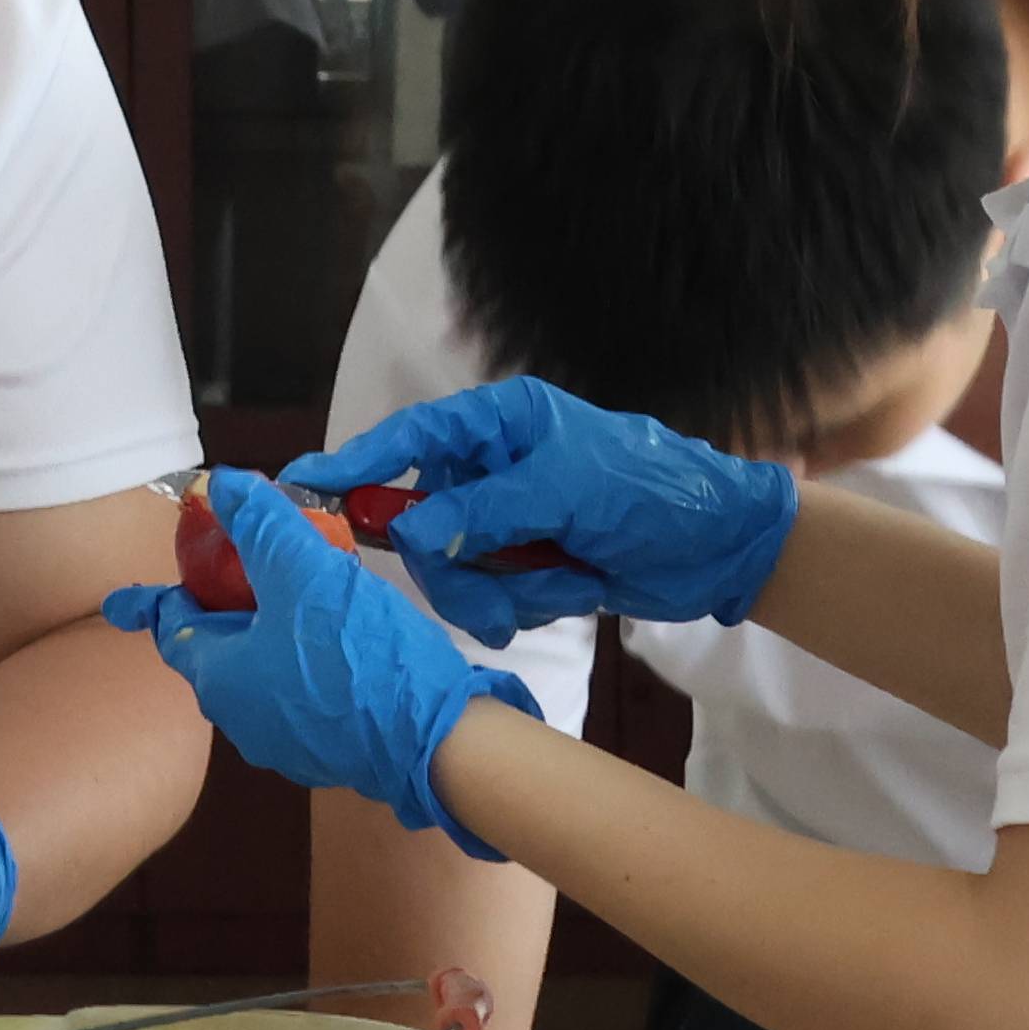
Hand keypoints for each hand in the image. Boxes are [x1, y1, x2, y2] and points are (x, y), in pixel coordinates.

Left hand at [107, 476, 528, 854]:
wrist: (437, 741)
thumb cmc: (357, 657)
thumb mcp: (304, 571)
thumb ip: (262, 525)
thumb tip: (224, 485)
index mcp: (218, 678)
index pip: (170, 629)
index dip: (155, 601)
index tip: (126, 599)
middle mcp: (240, 719)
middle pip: (216, 650)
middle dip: (222, 609)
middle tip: (236, 570)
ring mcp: (286, 742)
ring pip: (261, 671)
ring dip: (268, 632)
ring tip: (295, 593)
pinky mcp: (332, 750)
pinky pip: (302, 692)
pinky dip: (304, 659)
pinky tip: (338, 633)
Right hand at [303, 378, 798, 635]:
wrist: (724, 548)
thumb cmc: (654, 492)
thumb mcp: (567, 491)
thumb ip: (483, 510)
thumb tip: (410, 533)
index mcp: (502, 425)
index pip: (412, 438)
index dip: (355, 462)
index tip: (304, 487)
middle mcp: (497, 468)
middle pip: (422, 520)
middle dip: (452, 562)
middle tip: (488, 590)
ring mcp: (511, 520)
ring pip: (451, 567)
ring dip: (495, 591)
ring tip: (551, 591)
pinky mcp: (528, 564)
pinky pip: (488, 593)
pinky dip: (522, 603)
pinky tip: (570, 592)